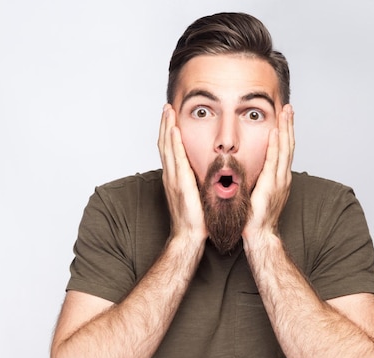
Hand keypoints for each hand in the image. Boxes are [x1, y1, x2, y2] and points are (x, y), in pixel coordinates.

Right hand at [157, 104, 207, 243]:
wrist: (189, 236)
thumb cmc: (195, 219)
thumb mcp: (197, 194)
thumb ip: (198, 180)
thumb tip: (209, 169)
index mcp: (175, 177)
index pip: (170, 149)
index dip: (168, 132)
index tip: (171, 116)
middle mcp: (171, 175)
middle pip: (164, 143)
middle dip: (164, 124)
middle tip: (166, 106)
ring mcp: (173, 179)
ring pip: (167, 147)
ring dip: (166, 127)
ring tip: (168, 110)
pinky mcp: (179, 183)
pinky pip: (176, 158)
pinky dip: (173, 143)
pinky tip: (173, 130)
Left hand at [243, 104, 294, 239]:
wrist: (258, 234)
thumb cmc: (254, 218)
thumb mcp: (255, 192)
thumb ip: (254, 178)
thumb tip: (243, 167)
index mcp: (279, 178)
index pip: (283, 150)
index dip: (284, 132)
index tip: (283, 116)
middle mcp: (283, 176)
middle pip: (288, 144)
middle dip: (288, 125)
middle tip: (288, 107)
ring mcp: (280, 180)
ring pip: (285, 149)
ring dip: (285, 129)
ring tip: (286, 112)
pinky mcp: (272, 185)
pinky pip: (274, 161)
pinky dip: (276, 146)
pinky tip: (275, 133)